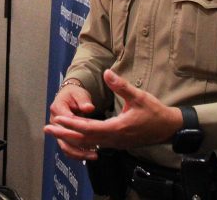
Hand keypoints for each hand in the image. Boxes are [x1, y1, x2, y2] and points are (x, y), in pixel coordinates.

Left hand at [44, 69, 180, 159]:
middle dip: (65, 134)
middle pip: (85, 139)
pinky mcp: (117, 142)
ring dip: (72, 138)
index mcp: (117, 128)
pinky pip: (96, 143)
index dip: (73, 125)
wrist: (169, 129)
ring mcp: (115, 142)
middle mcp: (114, 138)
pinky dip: (83, 140)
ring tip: (56, 132)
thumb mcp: (139, 96)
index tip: (58, 120)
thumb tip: (107, 72)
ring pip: (90, 142)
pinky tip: (76, 137)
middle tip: (47, 130)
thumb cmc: (155, 112)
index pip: (89, 128)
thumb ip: (121, 86)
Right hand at [45, 82, 97, 159]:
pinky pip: (67, 148)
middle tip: (95, 151)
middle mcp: (54, 121)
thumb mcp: (80, 94)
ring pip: (65, 146)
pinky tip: (88, 156)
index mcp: (57, 108)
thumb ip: (84, 101)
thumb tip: (89, 108)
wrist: (68, 96)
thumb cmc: (74, 95)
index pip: (68, 122)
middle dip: (79, 147)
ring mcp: (57, 130)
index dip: (80, 129)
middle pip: (64, 138)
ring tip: (93, 156)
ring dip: (78, 154)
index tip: (93, 134)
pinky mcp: (61, 136)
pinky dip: (77, 154)